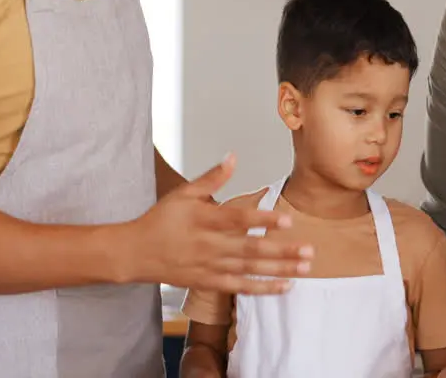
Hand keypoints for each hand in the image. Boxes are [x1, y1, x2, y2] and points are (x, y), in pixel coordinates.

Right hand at [122, 154, 312, 293]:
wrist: (135, 253)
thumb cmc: (161, 220)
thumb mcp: (183, 194)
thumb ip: (211, 178)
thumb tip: (232, 157)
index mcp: (204, 220)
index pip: (237, 220)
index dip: (262, 220)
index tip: (286, 220)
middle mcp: (209, 246)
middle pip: (250, 249)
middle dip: (282, 251)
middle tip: (310, 249)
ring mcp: (210, 267)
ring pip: (250, 270)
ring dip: (280, 269)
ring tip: (306, 267)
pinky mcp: (210, 283)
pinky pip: (241, 287)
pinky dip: (263, 288)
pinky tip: (286, 286)